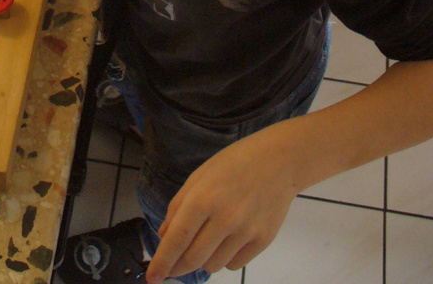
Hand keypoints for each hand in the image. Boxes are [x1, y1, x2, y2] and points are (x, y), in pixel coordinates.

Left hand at [145, 123, 299, 282]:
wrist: (279, 161)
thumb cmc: (234, 163)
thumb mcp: (200, 175)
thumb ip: (179, 205)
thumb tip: (164, 235)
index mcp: (203, 197)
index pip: (177, 238)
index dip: (162, 261)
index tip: (152, 278)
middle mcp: (224, 218)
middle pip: (194, 259)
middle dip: (178, 268)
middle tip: (170, 270)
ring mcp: (246, 231)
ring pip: (213, 265)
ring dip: (203, 260)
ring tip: (207, 240)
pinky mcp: (263, 241)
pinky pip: (235, 264)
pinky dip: (225, 258)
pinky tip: (228, 239)